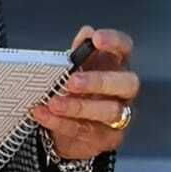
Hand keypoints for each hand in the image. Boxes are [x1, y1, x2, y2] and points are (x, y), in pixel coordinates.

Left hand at [30, 27, 139, 162]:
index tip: (96, 39)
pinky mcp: (106, 138)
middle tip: (72, 81)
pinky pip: (85, 130)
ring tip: (54, 103)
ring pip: (109, 111)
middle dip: (99, 81)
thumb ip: (81, 52)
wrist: (73, 128)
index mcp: (117, 66)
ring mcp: (119, 116)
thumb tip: (86, 32)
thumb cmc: (79, 92)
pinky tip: (43, 114)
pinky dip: (61, 122)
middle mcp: (124, 91)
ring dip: (79, 107)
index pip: (125, 48)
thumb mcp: (78, 69)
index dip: (114, 41)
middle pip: (127, 83)